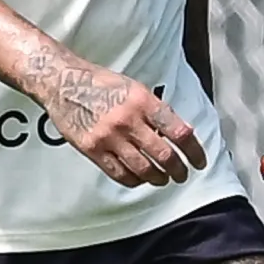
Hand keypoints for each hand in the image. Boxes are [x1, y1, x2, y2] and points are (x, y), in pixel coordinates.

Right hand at [31, 57, 208, 186]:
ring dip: (158, 178)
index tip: (199, 161)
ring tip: (163, 179)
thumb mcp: (135, 88)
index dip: (194, 150)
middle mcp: (128, 120)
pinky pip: (119, 173)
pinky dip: (134, 180)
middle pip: (163, 155)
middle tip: (182, 174)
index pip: (178, 131)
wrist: (64, 84)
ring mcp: (110, 137)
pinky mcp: (93, 150)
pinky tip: (140, 179)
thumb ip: (156, 110)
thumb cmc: (101, 83)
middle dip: (178, 169)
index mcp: (143, 101)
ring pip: (143, 168)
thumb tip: (180, 132)